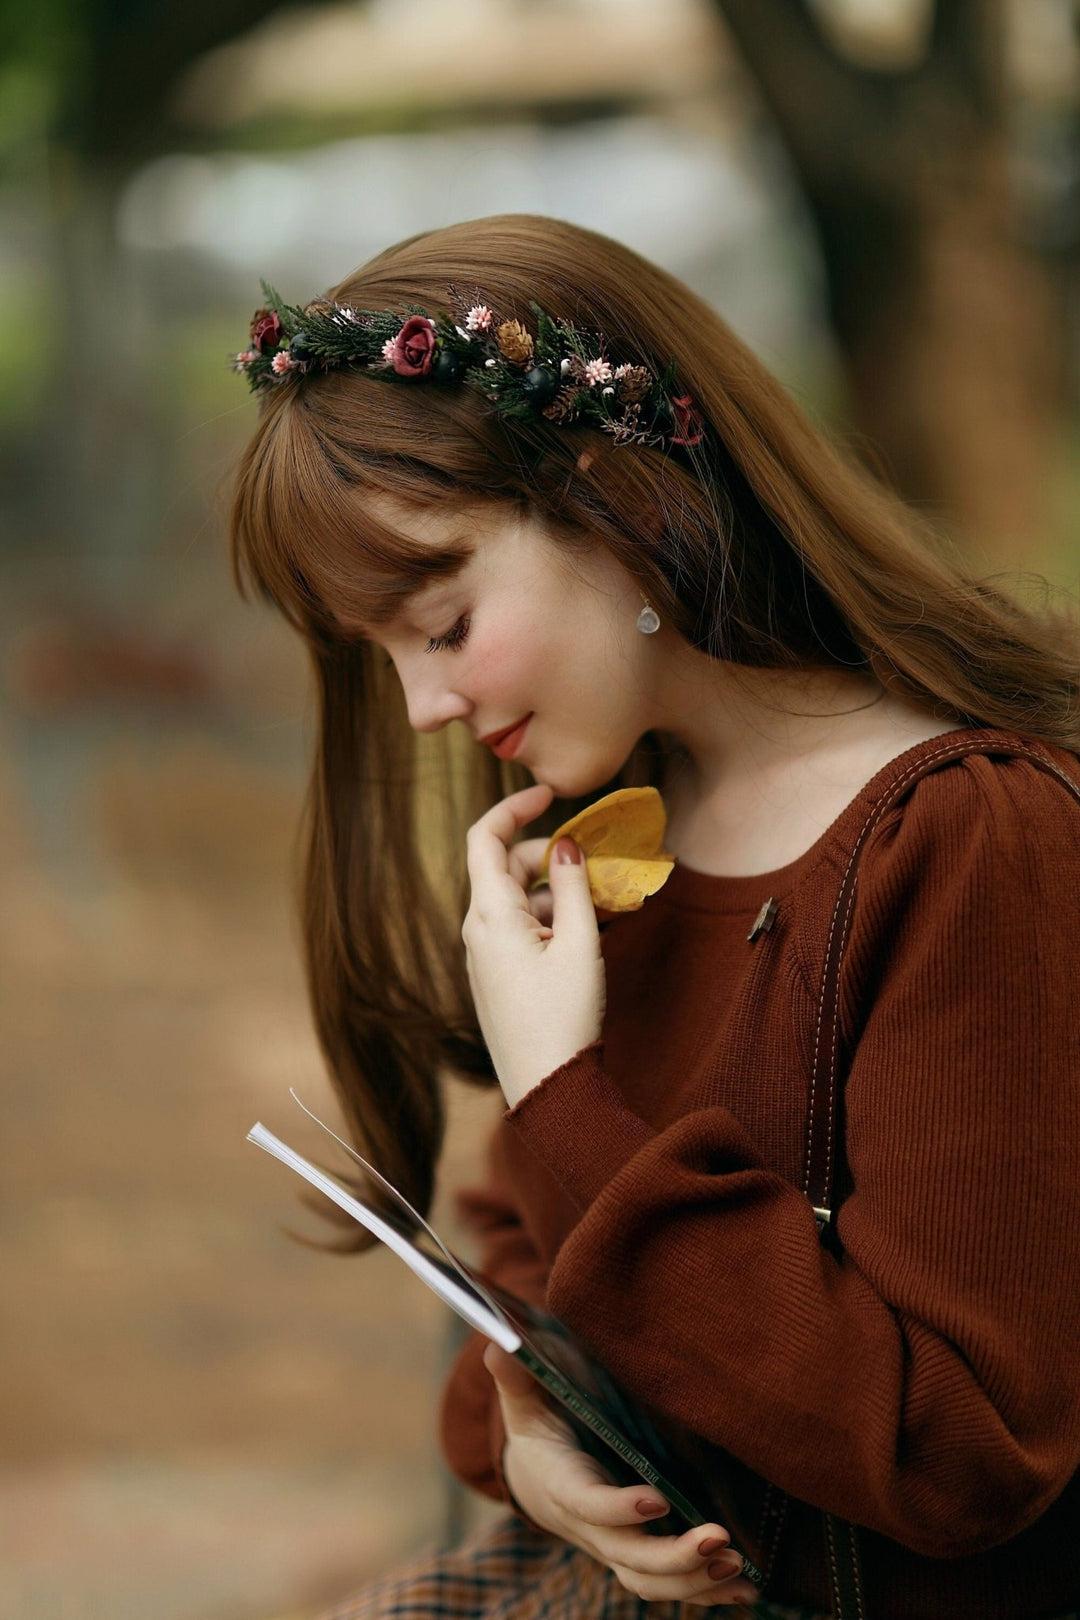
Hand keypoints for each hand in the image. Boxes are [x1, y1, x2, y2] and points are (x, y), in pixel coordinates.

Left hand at [463, 783, 605, 1108]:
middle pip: (504, 867)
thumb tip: (566, 845)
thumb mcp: (580, 944)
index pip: (484, 837)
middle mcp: (476, 930)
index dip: (514, 807)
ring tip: (601, 906)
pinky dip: (548, 917)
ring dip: (554, 891)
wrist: (547, 1089)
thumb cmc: (565, 1017)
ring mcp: (483, 955)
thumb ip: (574, 886)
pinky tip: (584, 934)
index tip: (550, 795)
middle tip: (596, 867)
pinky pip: (517, 928)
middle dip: (549, 856)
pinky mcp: (495, 976)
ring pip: (514, 899)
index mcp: (489, 915)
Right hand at [484, 1346, 757, 1606]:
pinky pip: (669, 1585)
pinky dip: (706, 1592)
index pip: (589, 1504)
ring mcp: (615, 1547)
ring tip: (738, 1569)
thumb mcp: (525, 1400)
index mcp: (563, 1485)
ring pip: (650, 1580)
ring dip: (695, 1580)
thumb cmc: (539, 1428)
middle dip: (672, 1555)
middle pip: (628, 1555)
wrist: (538, 1479)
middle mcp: (589, 1527)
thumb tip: (498, 1343)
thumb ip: (517, 1378)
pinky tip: (745, 1590)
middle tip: (718, 1538)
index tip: (658, 1498)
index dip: (619, 1508)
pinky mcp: (638, 1556)